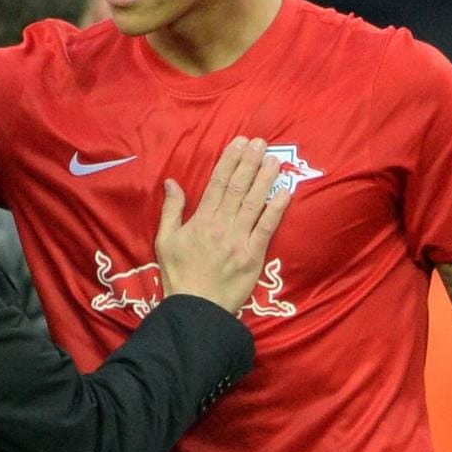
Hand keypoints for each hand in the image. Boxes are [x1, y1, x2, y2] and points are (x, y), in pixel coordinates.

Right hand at [155, 137, 288, 313]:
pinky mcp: (253, 256)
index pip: (217, 183)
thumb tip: (172, 182)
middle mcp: (221, 226)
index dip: (230, 161)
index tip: (239, 143)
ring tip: (274, 160)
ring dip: (265, 179)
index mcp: (201, 220)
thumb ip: (172, 209)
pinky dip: (276, 209)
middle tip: (261, 143)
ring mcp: (239, 240)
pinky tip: (285, 192)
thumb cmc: (179, 274)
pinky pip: (267, 228)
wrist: (196, 308)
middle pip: (238, 188)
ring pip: (254, 203)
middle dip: (250, 163)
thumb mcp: (165, 240)